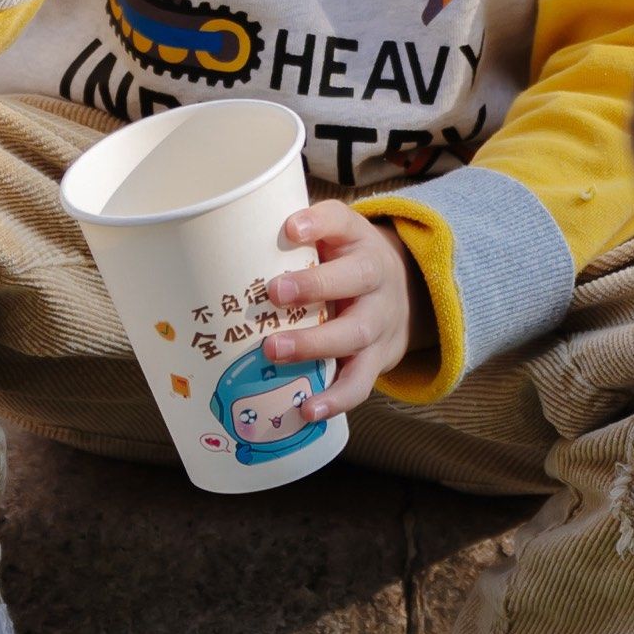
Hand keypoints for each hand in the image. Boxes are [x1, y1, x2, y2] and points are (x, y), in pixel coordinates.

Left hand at [263, 204, 414, 417]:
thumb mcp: (332, 240)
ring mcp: (379, 322)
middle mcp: (376, 280)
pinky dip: (336, 399)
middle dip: (315, 287)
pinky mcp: (377, 360)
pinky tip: (307, 410)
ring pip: (355, 334)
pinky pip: (360, 382)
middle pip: (355, 279)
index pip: (342, 222)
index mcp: (358, 242)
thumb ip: (295, 239)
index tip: (290, 228)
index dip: (319, 223)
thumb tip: (227, 242)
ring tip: (274, 351)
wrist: (406, 296)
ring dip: (315, 345)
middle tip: (273, 293)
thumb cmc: (345, 264)